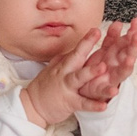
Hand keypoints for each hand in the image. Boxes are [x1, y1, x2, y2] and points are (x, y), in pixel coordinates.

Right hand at [22, 19, 136, 126]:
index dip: (86, 39)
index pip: (76, 49)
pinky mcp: (69, 103)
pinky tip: (104, 105)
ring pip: (79, 78)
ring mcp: (67, 87)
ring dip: (90, 72)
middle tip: (99, 34)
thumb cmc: (44, 87)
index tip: (96, 29)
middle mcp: (65, 73)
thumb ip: (64, 60)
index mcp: (64, 65)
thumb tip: (72, 49)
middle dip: (87, 45)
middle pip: (76, 56)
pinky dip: (93, 105)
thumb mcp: (53, 69)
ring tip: (103, 68)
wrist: (32, 106)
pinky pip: (82, 103)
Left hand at [72, 15, 136, 107]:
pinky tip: (113, 91)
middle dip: (134, 46)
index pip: (126, 42)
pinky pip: (105, 92)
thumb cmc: (96, 70)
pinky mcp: (100, 92)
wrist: (83, 90)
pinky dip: (109, 92)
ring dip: (126, 67)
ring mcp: (110, 79)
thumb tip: (118, 23)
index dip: (132, 32)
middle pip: (127, 54)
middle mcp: (116, 67)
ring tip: (130, 60)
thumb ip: (111, 38)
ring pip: (121, 73)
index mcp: (116, 56)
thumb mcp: (104, 52)